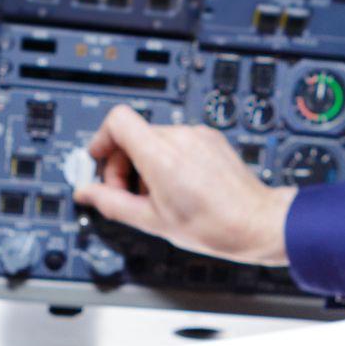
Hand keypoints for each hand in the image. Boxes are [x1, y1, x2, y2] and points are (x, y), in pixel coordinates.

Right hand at [73, 105, 297, 264]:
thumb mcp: (153, 221)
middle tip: (128, 194)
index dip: (101, 139)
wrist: (256, 223)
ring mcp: (198, 135)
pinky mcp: (211, 139)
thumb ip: (113, 203)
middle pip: (133, 133)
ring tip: (156, 195)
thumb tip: (87, 194)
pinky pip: (177, 141)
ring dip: (145, 163)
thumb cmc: (214, 225)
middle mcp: (180, 137)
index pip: (117, 120)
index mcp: (161, 155)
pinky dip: (167, 160)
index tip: (100, 160)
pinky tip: (176, 187)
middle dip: (122, 163)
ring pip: (154, 139)